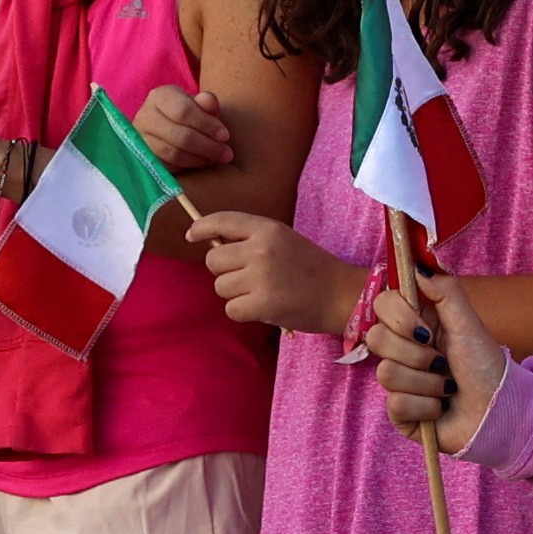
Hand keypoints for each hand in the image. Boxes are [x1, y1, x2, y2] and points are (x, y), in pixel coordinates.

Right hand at [132, 82, 239, 172]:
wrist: (169, 128)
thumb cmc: (189, 115)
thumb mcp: (200, 105)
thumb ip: (207, 103)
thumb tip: (208, 102)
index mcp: (160, 96)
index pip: (183, 111)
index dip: (207, 125)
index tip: (226, 136)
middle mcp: (145, 116)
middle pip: (179, 135)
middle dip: (207, 146)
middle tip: (227, 154)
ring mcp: (140, 139)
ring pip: (173, 153)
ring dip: (199, 159)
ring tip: (216, 159)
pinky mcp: (142, 159)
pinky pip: (167, 167)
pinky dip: (187, 167)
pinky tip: (201, 163)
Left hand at [188, 210, 361, 337]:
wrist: (341, 294)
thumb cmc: (311, 268)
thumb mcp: (283, 240)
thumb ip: (251, 240)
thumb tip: (213, 246)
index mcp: (266, 228)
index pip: (222, 221)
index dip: (201, 227)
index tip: (191, 235)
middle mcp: (260, 249)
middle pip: (213, 260)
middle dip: (224, 272)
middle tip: (247, 278)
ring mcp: (260, 276)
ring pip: (221, 287)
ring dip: (236, 294)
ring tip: (261, 293)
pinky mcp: (261, 303)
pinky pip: (231, 309)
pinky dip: (244, 312)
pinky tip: (264, 308)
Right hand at [374, 267, 510, 450]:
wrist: (498, 411)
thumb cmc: (485, 366)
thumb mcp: (468, 322)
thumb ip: (445, 290)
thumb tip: (418, 267)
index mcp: (416, 324)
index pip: (382, 304)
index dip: (400, 317)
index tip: (426, 329)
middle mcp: (403, 349)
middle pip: (376, 338)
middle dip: (416, 354)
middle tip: (442, 362)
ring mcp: (399, 382)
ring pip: (386, 373)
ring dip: (427, 383)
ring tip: (447, 388)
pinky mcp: (400, 412)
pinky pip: (396, 404)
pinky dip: (426, 406)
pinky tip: (440, 408)